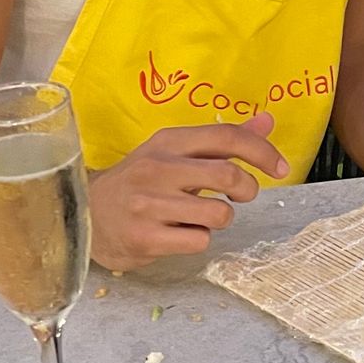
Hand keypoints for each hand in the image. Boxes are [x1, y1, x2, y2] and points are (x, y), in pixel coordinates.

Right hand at [88, 115, 287, 269]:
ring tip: (198, 217)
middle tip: (241, 196)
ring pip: (219, 213)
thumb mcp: (174, 153)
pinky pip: (199, 241)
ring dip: (220, 219)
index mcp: (168, 142)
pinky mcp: (145, 237)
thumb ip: (221, 141)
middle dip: (248, 189)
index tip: (280, 168)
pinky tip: (178, 234)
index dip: (262, 151)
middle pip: (229, 175)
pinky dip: (198, 240)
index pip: (226, 136)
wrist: (83, 214)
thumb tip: (267, 121)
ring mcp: (149, 204)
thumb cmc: (138, 183)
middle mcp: (157, 168)